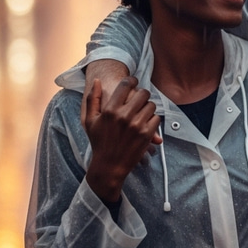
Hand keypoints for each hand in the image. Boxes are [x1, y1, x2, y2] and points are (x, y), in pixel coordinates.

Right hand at [84, 77, 160, 202]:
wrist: (109, 166)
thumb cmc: (99, 142)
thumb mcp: (90, 121)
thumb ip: (92, 99)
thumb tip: (97, 81)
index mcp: (110, 110)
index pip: (126, 85)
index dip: (132, 80)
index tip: (134, 82)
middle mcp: (124, 116)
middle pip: (143, 93)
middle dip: (142, 94)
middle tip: (140, 99)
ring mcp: (137, 125)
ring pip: (151, 105)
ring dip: (148, 107)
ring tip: (142, 113)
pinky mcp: (147, 134)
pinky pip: (156, 118)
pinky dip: (153, 120)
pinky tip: (145, 124)